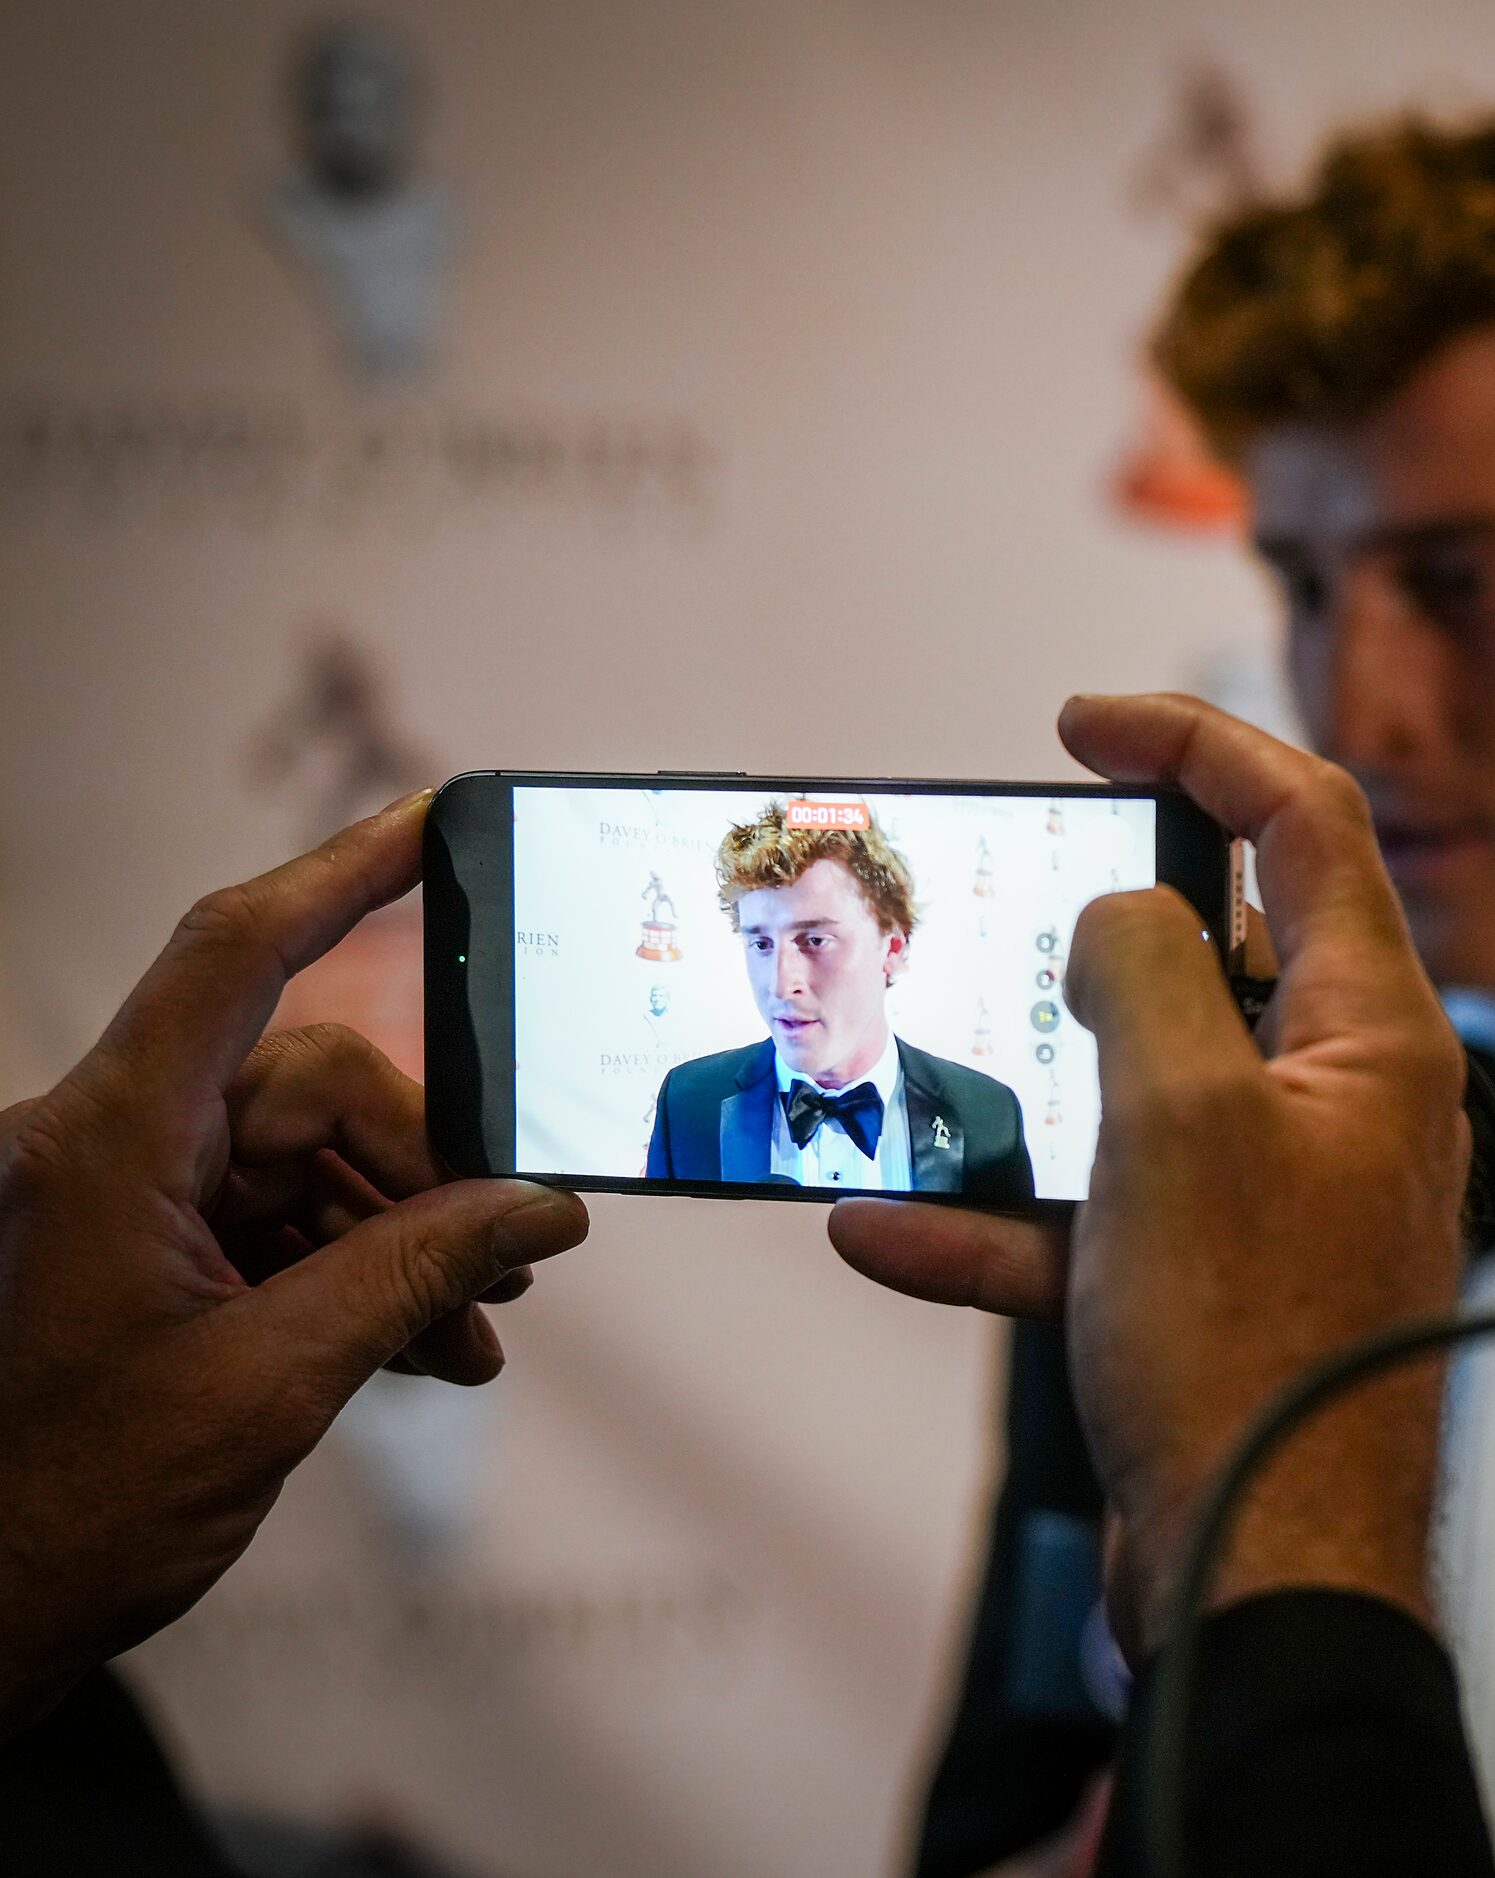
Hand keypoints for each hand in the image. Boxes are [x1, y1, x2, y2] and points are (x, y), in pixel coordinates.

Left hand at [0, 796, 589, 1732]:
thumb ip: (413, 1276)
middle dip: (423, 1165)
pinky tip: (430, 1351)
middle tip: (510, 1255)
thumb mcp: (273, 1384)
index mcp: (104, 1144)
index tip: (434, 822)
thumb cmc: (65, 1509)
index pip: (234, 954)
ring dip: (400, 1240)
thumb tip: (538, 1211)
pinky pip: (270, 1224)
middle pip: (308, 1084)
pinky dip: (351, 1275)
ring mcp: (112, 1205)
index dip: (340, 872)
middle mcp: (100, 1149)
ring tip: (475, 1333)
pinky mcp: (130, 1260)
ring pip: (301, 1163)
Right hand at [832, 695, 1469, 1648]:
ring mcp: (1274, 1199)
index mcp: (1373, 1032)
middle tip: (988, 897)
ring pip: (1133, 1093)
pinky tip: (883, 1226)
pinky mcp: (1211, 1292)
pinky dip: (996, 1220)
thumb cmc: (1253, 1344)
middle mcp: (1337, 1101)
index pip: (1307, 824)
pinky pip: (1091, 1223)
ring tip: (905, 1063)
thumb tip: (1125, 915)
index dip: (1198, 743)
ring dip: (1018, 1086)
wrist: (1265, 1580)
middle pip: (1216, 954)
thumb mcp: (1181, 1117)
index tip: (1080, 723)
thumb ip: (1149, 975)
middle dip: (1088, 927)